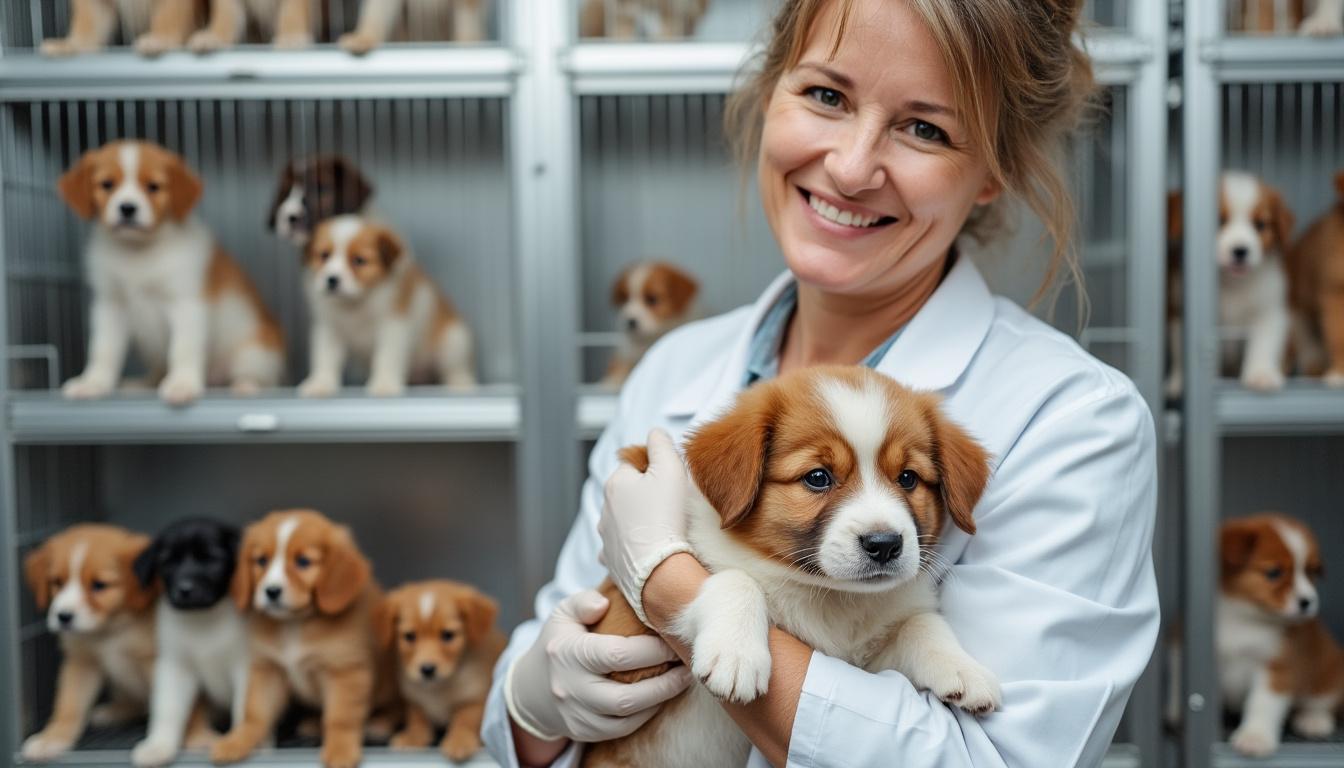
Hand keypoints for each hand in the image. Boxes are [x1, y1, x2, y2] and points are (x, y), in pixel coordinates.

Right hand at [506, 589, 691, 743]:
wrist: (532, 689)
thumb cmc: (558, 643)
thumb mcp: (562, 614)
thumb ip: (583, 602)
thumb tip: (603, 603)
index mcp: (567, 653)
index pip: (617, 655)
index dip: (651, 650)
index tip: (671, 640)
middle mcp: (570, 688)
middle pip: (625, 696)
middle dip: (664, 683)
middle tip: (686, 665)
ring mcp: (576, 715)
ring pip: (626, 717)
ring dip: (660, 700)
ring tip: (680, 680)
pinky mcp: (584, 732)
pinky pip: (622, 729)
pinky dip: (646, 714)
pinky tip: (660, 696)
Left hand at [599, 429, 692, 623]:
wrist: (659, 569)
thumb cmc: (666, 516)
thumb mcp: (670, 469)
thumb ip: (661, 444)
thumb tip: (655, 432)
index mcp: (615, 484)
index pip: (632, 465)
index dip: (652, 469)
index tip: (669, 481)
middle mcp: (604, 509)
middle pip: (627, 493)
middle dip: (644, 496)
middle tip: (670, 505)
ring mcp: (606, 537)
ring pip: (622, 521)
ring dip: (637, 521)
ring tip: (661, 529)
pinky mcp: (611, 561)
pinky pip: (620, 548)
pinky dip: (631, 546)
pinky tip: (647, 549)